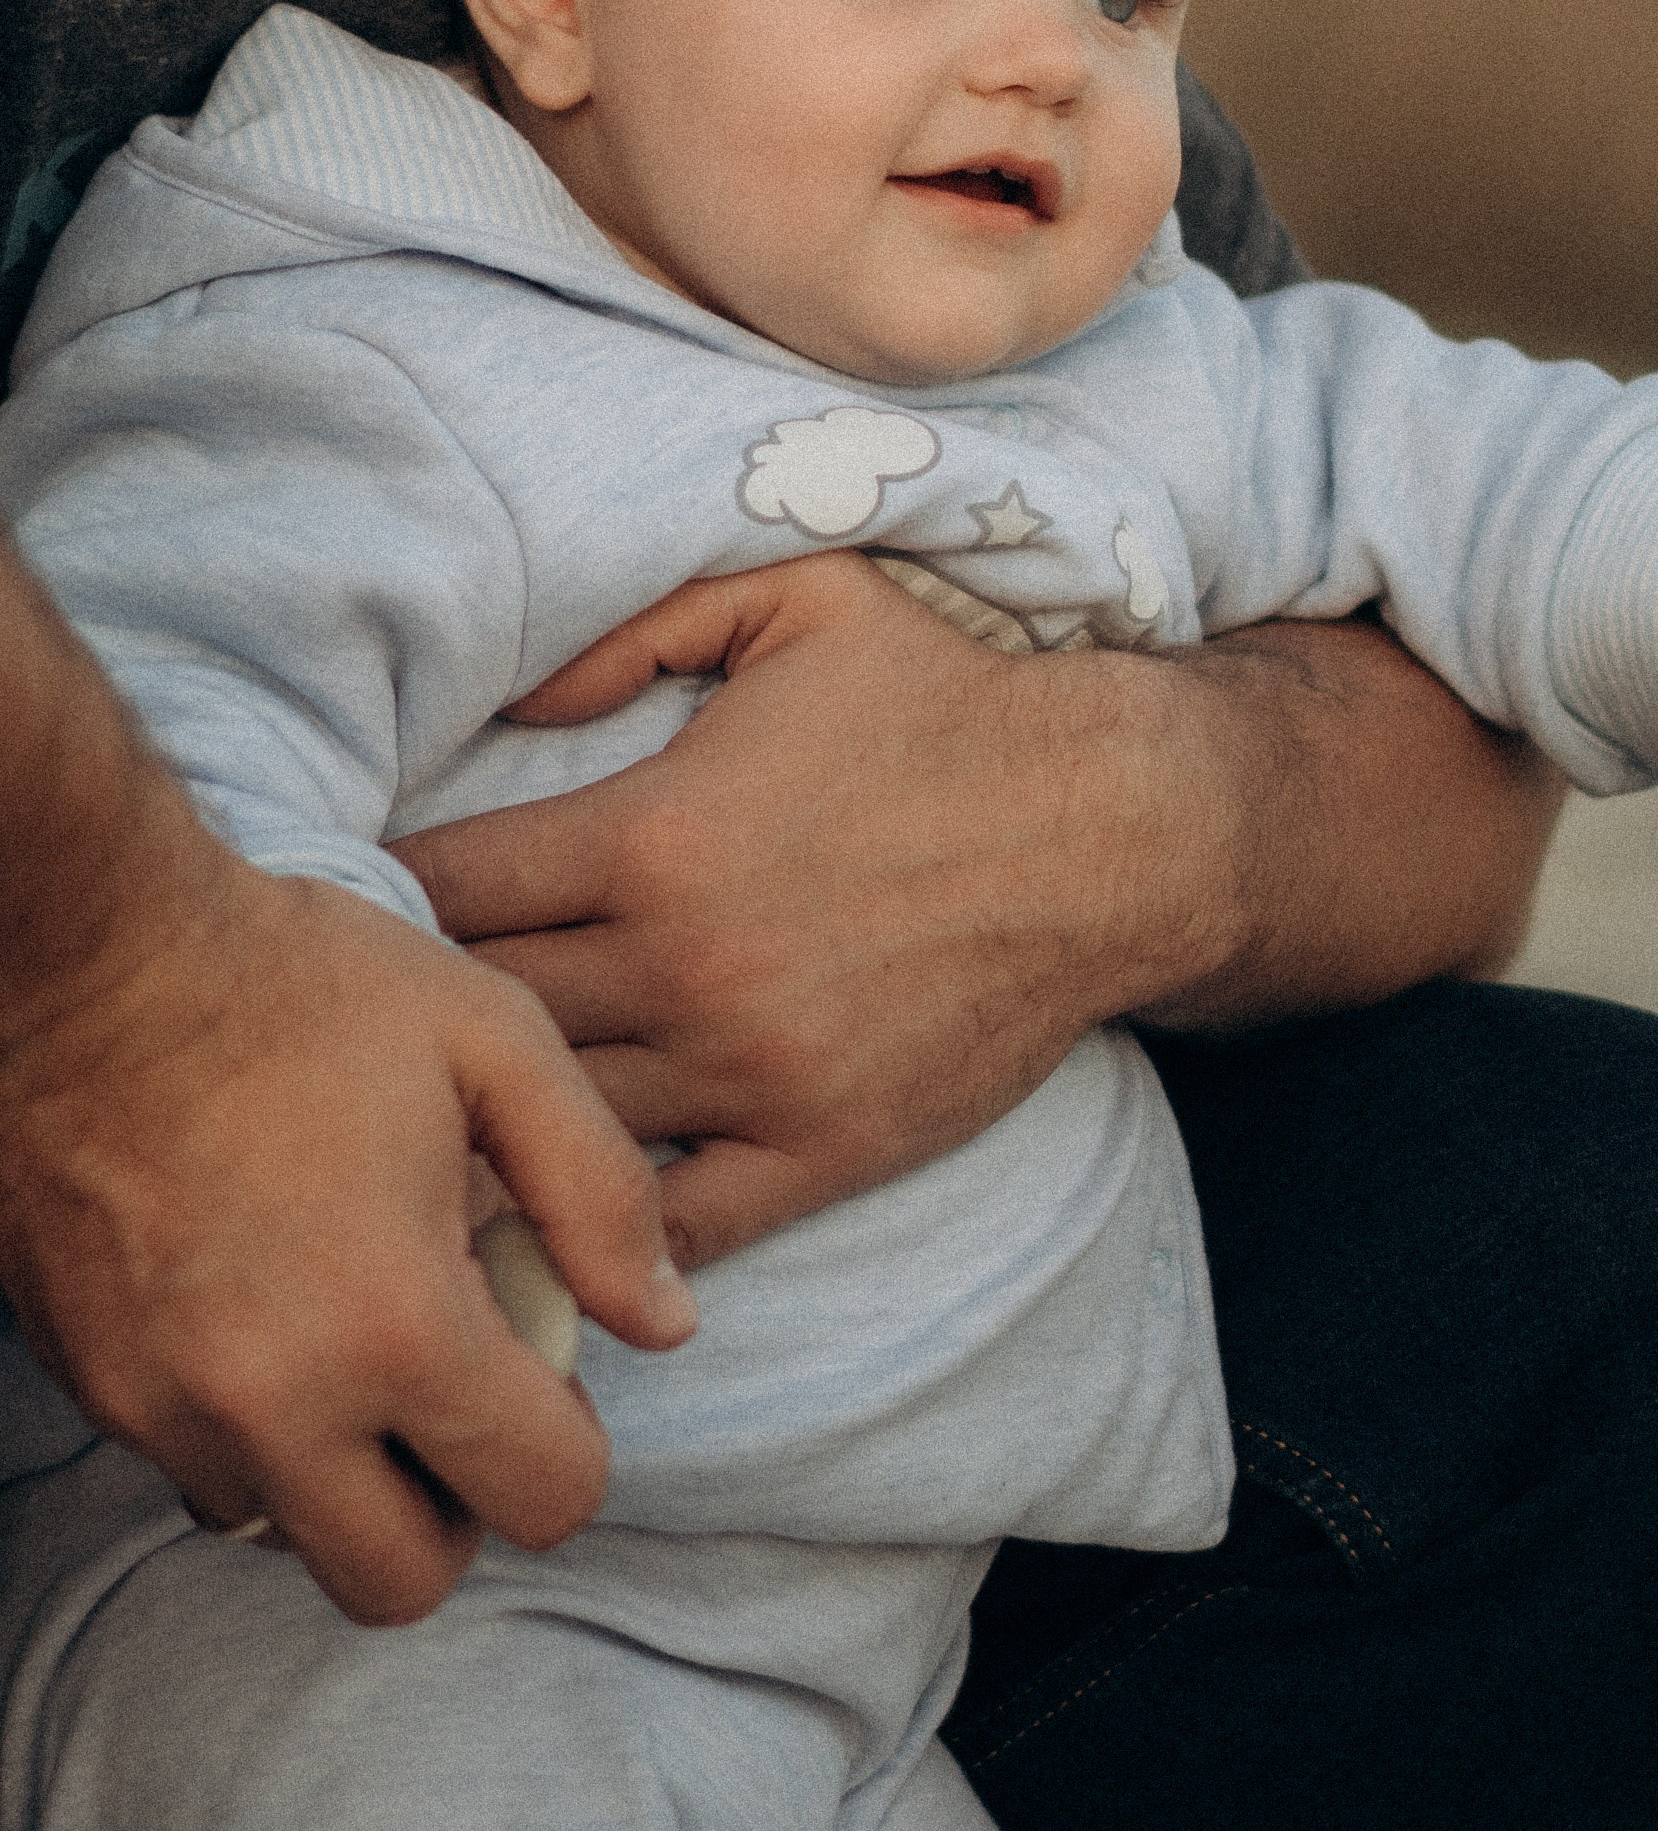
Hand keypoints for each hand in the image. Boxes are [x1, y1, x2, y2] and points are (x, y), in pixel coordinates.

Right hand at [0, 829, 696, 1624]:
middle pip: (398, 1580)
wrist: (95, 958)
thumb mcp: (496, 1042)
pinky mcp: (92, 1389)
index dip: (571, 1447)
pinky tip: (274, 1313)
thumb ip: (600, 1191)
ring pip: (286, 1533)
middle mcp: (276, 1405)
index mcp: (397, 1324)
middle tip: (463, 1400)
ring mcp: (167, 1409)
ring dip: (343, 1478)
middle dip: (456, 1511)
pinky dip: (252, 1432)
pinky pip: (197, 1470)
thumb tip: (665, 1322)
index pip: (537, 1497)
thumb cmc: (304, 983)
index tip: (549, 1369)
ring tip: (362, 1340)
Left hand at [392, 556, 1559, 1269]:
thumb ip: (641, 625)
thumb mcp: (799, 601)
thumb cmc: (948, 703)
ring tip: (437, 1120)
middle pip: (476, 1021)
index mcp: (656, 835)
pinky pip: (667, 1228)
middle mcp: (684, 969)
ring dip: (491, 1123)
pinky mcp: (818, 1149)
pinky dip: (602, 1229)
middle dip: (418, 1016)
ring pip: (552, 1131)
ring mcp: (751, 1074)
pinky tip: (557, 1213)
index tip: (369, 903)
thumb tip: (519, 701)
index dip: (387, 898)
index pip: (444, 892)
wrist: (1115, 828)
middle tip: (385, 1020)